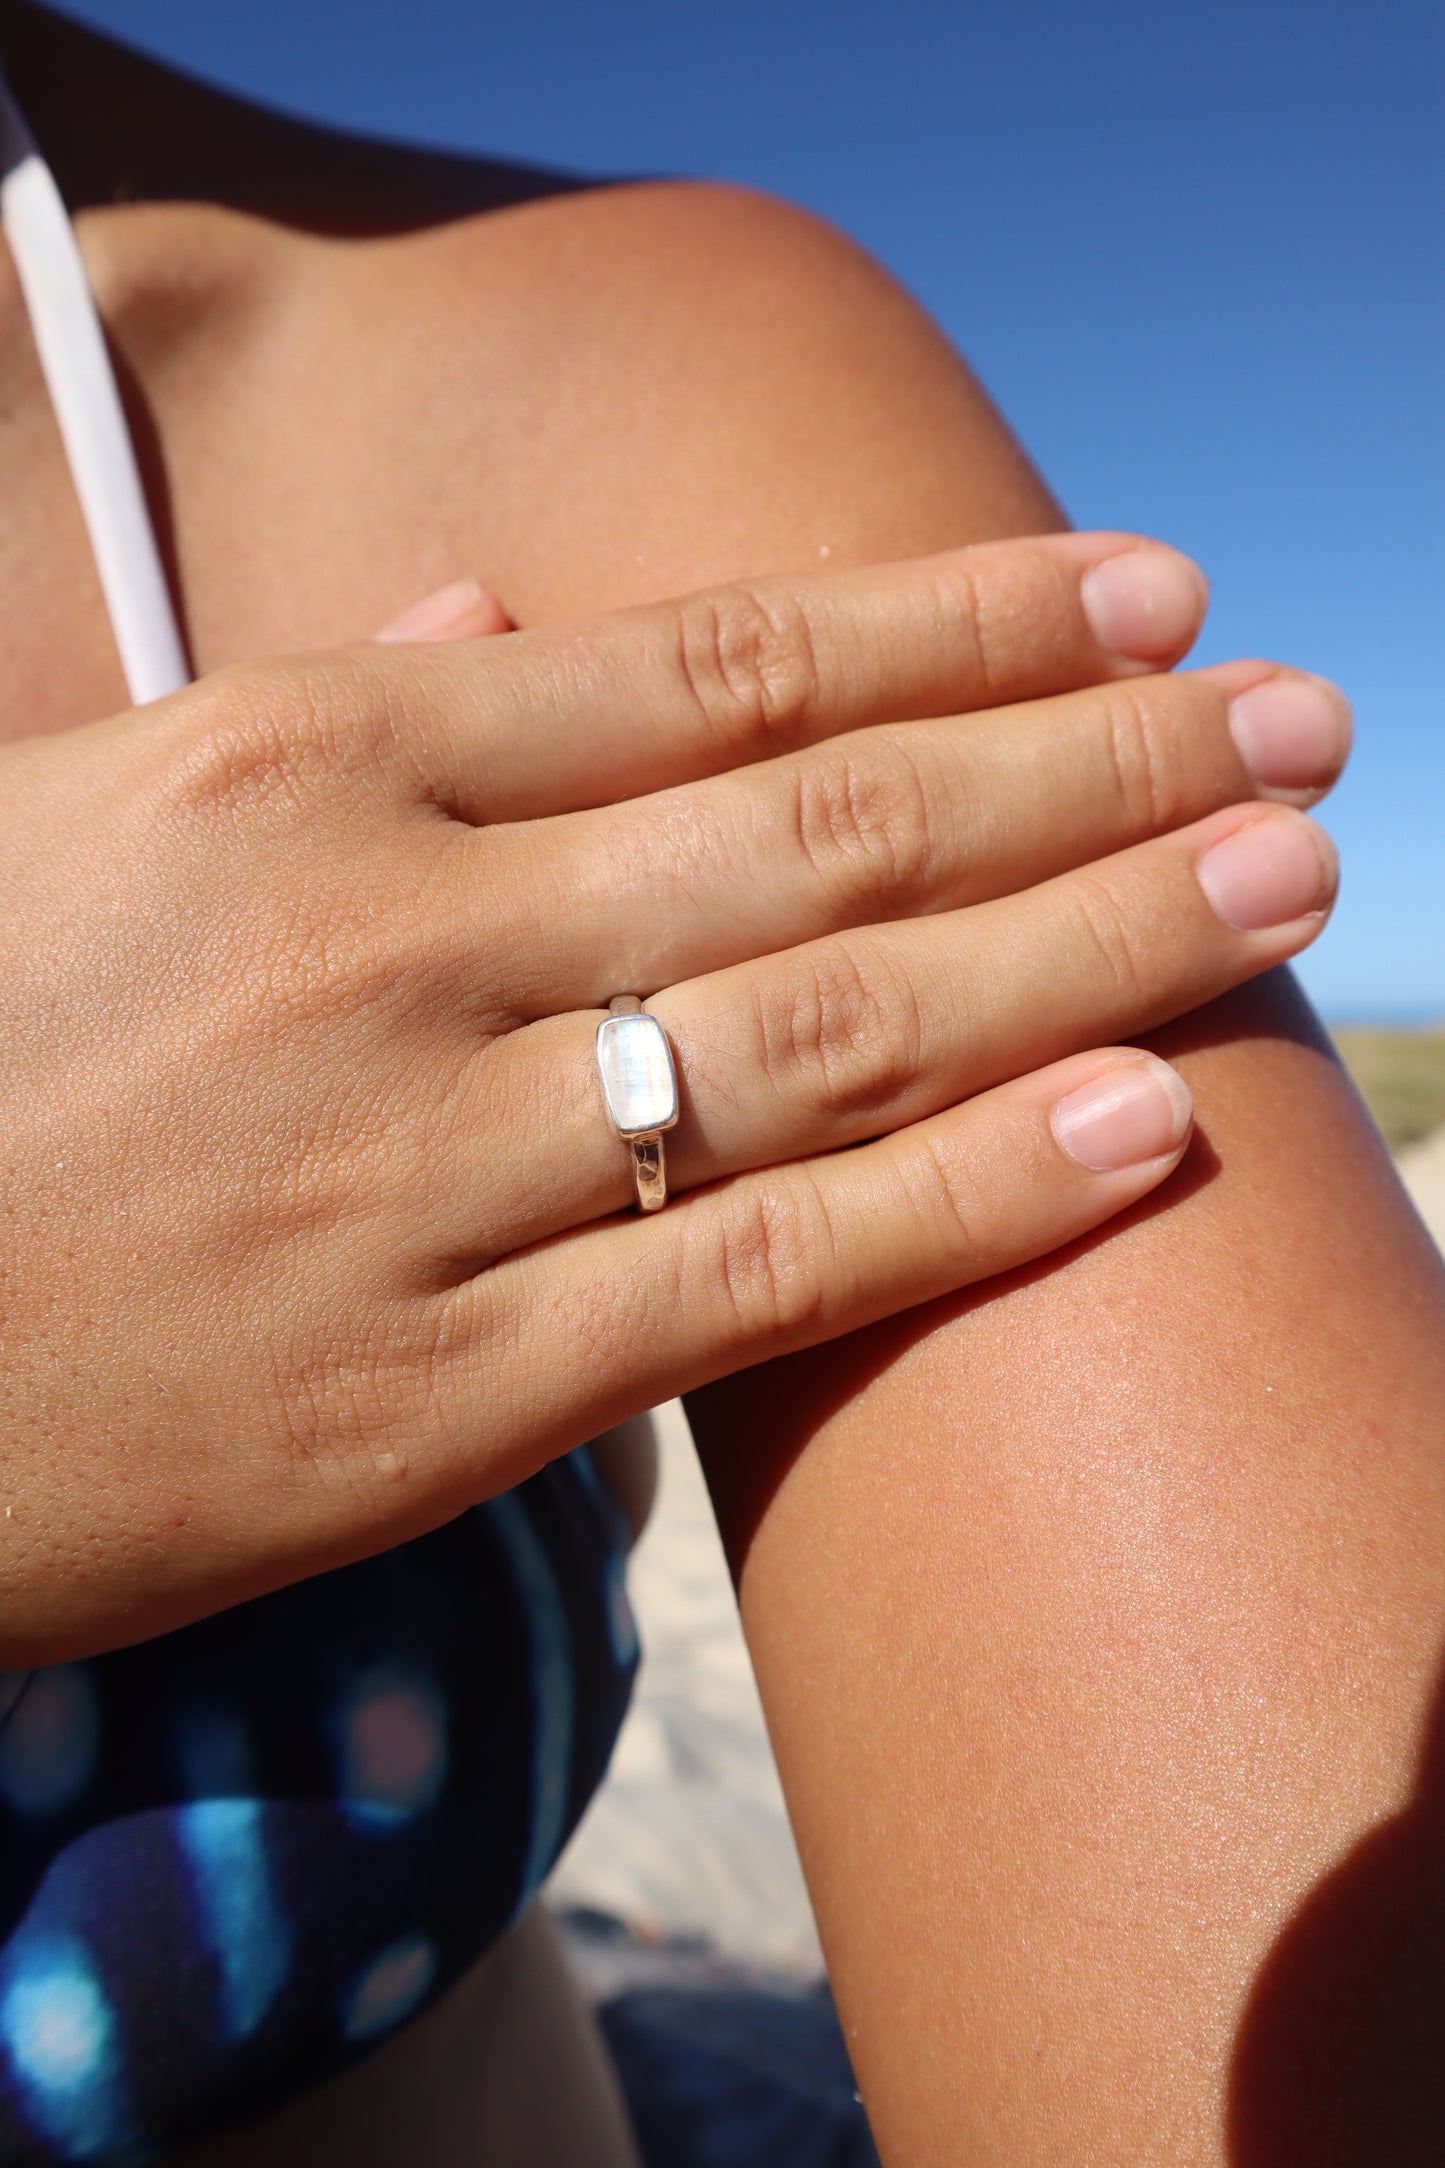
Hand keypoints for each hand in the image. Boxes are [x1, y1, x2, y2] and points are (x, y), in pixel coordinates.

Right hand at [0, 534, 1346, 1659]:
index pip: (715, 663)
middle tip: (1303, 723)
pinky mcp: (435, 1397)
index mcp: (303, 770)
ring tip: (1281, 884)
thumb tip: (522, 626)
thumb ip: (331, 714)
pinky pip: (752, 1274)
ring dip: (1086, 943)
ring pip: (831, 1032)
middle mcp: (395, 945)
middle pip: (826, 826)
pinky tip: (1136, 1122)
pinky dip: (963, 1199)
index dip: (958, 624)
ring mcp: (426, 1172)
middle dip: (1092, 762)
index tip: (1144, 600)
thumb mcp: (88, 814)